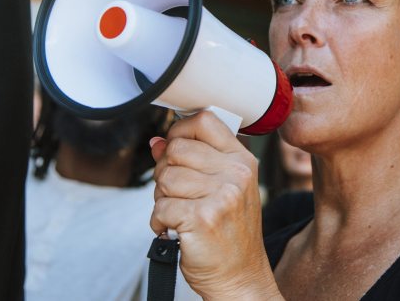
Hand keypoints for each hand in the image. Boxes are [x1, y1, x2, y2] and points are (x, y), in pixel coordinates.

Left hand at [149, 111, 275, 297]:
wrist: (239, 277)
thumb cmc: (229, 234)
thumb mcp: (221, 189)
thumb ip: (191, 161)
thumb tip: (158, 142)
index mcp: (241, 161)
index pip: (204, 121)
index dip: (179, 131)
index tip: (174, 148)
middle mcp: (236, 174)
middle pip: (177, 148)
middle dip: (165, 171)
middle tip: (178, 194)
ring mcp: (222, 195)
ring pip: (165, 178)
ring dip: (162, 199)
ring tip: (179, 213)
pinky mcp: (203, 217)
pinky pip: (160, 207)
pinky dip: (159, 222)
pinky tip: (175, 229)